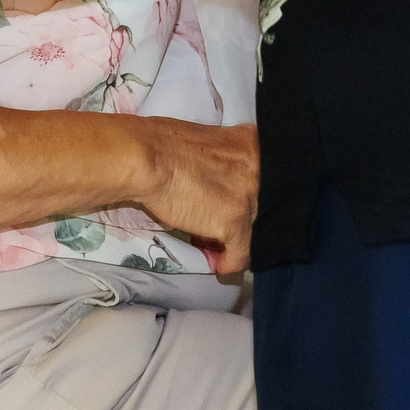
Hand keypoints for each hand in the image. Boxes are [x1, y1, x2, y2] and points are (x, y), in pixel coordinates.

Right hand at [131, 119, 256, 274]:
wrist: (146, 157)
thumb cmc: (162, 145)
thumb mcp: (206, 144)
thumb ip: (222, 162)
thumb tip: (219, 188)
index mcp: (251, 144)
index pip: (263, 179)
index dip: (245, 194)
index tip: (230, 202)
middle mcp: (259, 168)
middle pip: (260, 204)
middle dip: (240, 215)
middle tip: (218, 222)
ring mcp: (249, 195)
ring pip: (252, 229)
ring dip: (233, 238)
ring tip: (214, 244)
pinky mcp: (235, 221)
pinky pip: (241, 253)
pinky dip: (230, 262)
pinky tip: (220, 265)